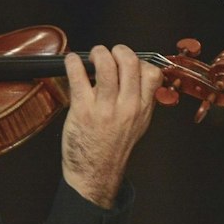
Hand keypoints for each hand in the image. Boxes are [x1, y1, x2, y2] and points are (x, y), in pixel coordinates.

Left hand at [59, 43, 160, 207]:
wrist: (95, 173)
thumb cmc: (113, 148)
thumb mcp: (138, 124)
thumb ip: (141, 100)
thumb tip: (137, 73)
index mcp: (142, 109)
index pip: (151, 73)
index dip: (140, 61)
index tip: (129, 63)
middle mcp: (126, 107)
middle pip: (129, 62)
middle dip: (118, 50)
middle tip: (109, 53)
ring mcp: (104, 108)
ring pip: (105, 65)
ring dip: (97, 53)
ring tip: (93, 56)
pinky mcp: (82, 110)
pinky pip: (78, 76)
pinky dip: (73, 62)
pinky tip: (72, 62)